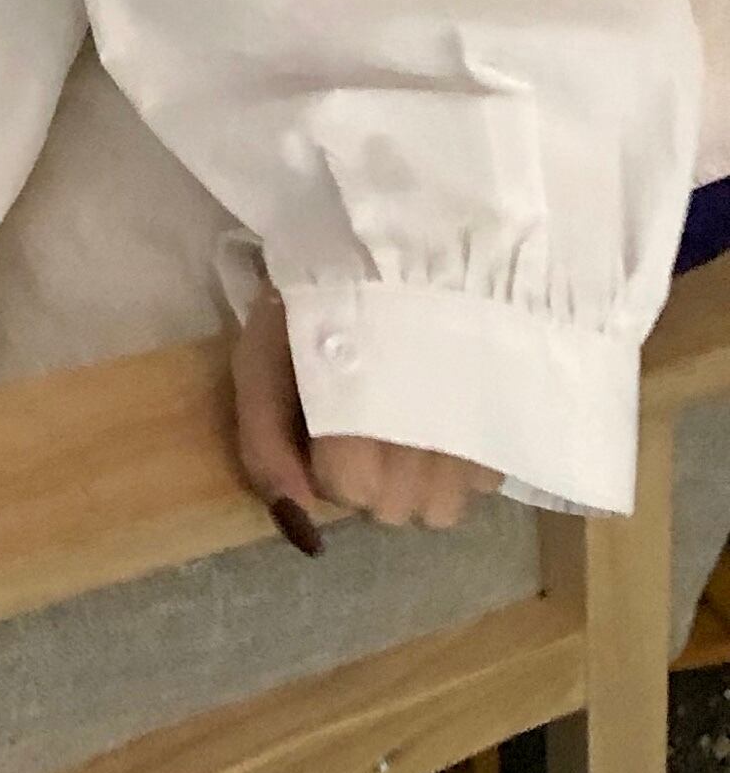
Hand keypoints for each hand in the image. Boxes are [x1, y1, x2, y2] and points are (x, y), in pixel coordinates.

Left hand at [231, 283, 494, 539]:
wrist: (400, 243)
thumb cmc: (320, 300)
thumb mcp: (261, 362)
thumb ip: (264, 449)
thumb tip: (300, 529)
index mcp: (360, 422)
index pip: (347, 492)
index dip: (325, 459)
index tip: (324, 416)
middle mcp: (427, 442)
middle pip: (394, 510)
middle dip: (370, 476)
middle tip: (362, 416)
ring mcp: (477, 437)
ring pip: (441, 508)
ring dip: (418, 479)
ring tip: (404, 421)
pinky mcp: (511, 427)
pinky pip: (481, 484)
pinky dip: (459, 463)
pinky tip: (442, 416)